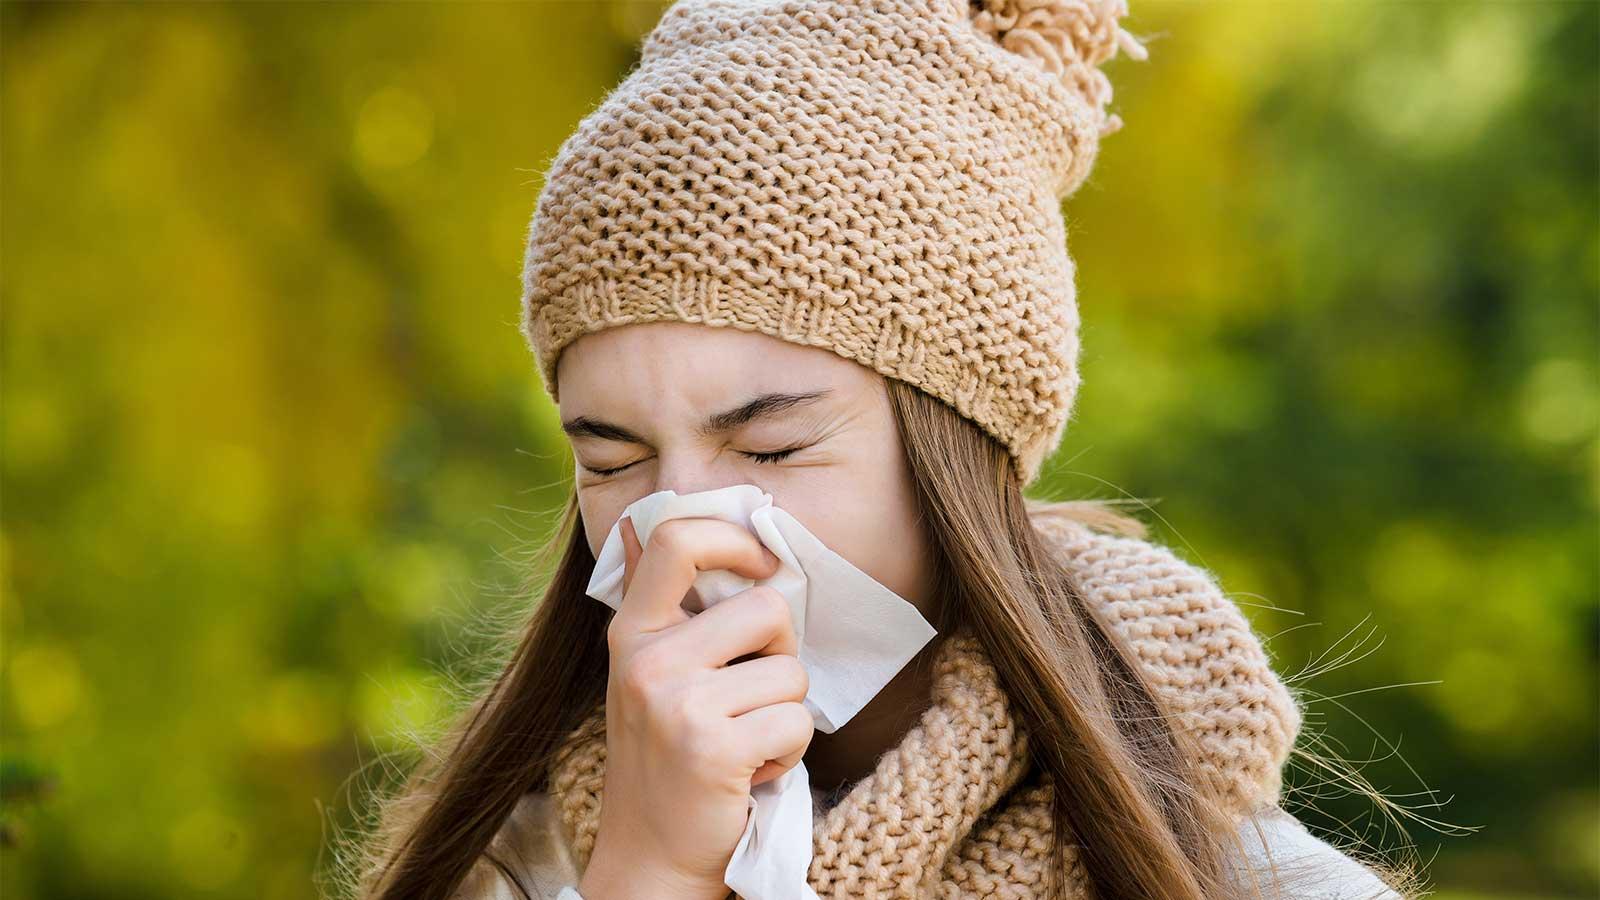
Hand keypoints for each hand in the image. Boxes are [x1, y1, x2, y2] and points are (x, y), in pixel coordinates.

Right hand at [577, 515, 813, 899]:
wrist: (650, 858)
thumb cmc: (663, 758)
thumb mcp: (643, 673)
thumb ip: (655, 604)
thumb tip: (639, 527)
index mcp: (632, 632)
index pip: (677, 540)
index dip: (733, 539)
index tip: (761, 567)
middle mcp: (647, 660)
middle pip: (768, 607)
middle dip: (782, 654)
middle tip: (751, 695)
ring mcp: (678, 703)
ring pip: (791, 671)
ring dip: (785, 714)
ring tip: (744, 742)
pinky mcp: (713, 748)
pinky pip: (795, 723)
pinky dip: (788, 754)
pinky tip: (749, 772)